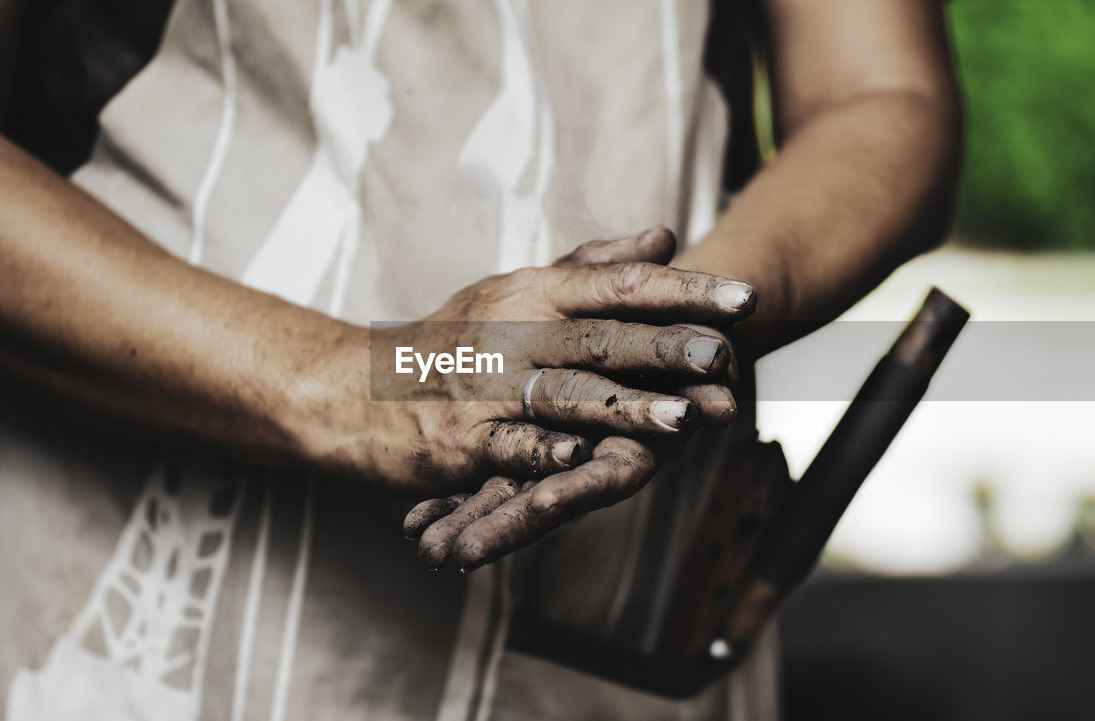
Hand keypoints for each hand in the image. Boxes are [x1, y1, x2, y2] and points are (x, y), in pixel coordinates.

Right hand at [402, 231, 748, 569]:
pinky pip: (510, 447)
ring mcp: (488, 389)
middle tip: (724, 357)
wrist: (351, 391)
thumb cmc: (449, 339)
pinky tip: (581, 455)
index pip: (617, 284)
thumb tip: (666, 236)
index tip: (744, 299)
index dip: (682, 292)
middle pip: (600, 338)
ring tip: (682, 418)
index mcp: (532, 293)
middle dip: (666, 348)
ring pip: (566, 395)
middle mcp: (514, 333)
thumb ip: (593, 264)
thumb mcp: (516, 288)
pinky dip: (544, 451)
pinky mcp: (463, 442)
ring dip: (626, 408)